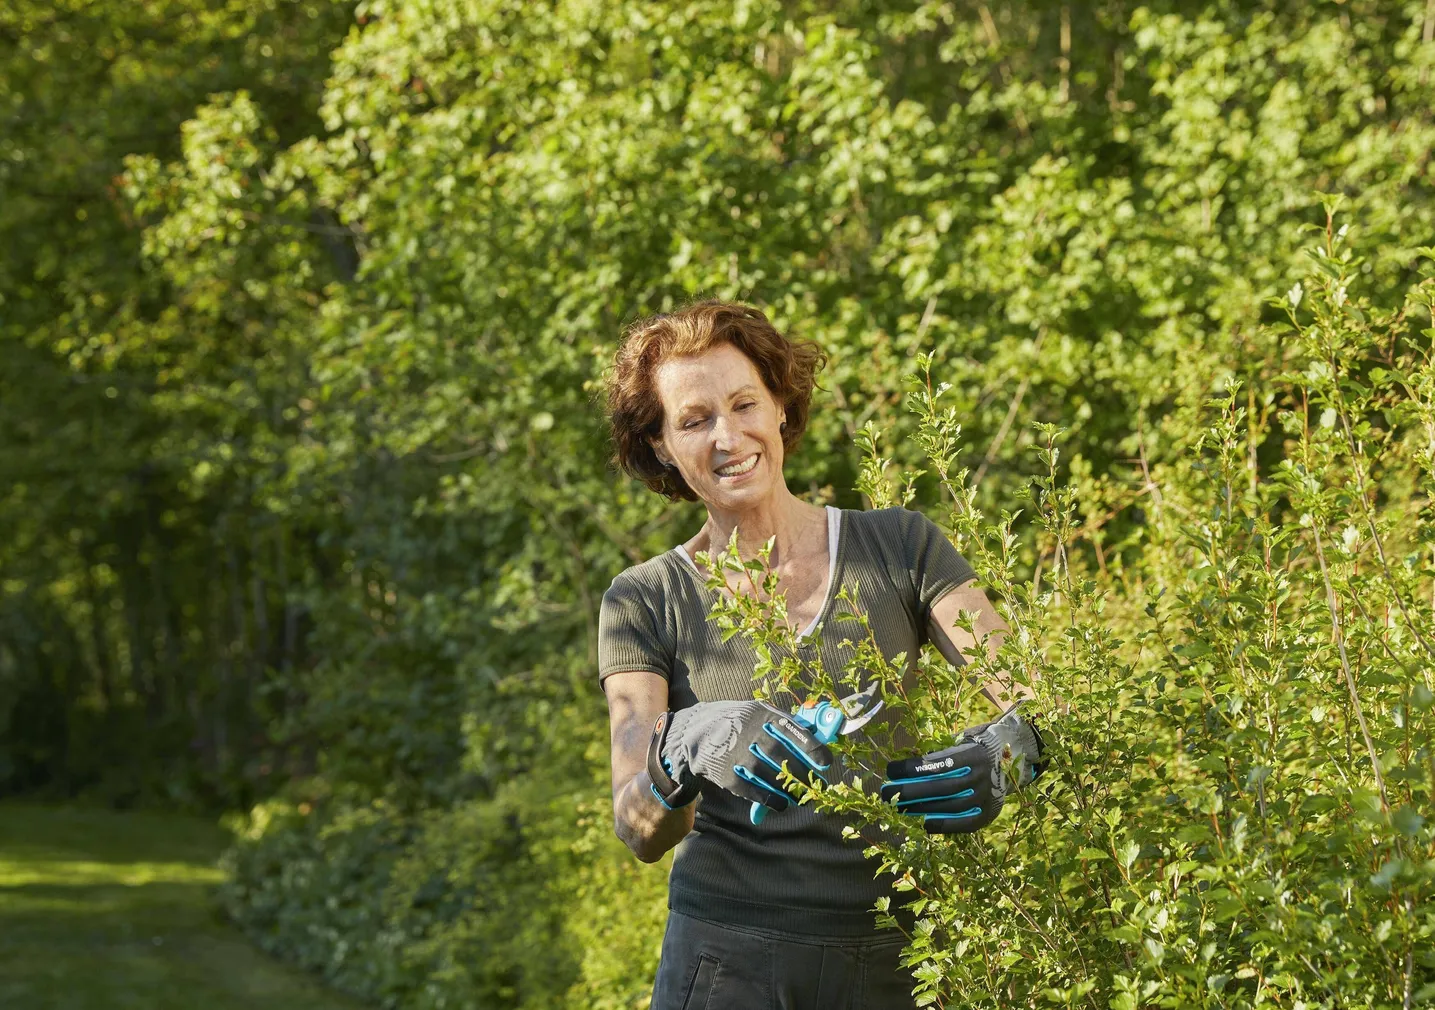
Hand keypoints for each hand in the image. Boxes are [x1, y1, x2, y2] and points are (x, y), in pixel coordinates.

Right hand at [655, 700, 833, 811]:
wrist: (696, 733)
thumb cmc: (736, 723)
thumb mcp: (757, 712)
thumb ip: (783, 722)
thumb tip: (817, 732)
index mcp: (761, 714)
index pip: (793, 730)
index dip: (812, 747)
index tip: (826, 762)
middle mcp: (750, 733)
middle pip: (784, 757)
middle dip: (805, 774)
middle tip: (818, 786)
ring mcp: (738, 754)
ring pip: (772, 777)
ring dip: (791, 790)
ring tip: (803, 797)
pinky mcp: (728, 774)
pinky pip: (755, 791)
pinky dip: (772, 800)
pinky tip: (782, 804)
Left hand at [880, 704, 1046, 833]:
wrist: (1009, 762)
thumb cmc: (973, 750)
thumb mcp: (958, 743)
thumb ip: (937, 755)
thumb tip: (905, 769)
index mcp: (972, 754)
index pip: (936, 763)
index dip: (911, 768)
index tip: (890, 770)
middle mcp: (981, 776)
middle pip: (940, 787)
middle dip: (909, 791)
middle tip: (885, 792)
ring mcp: (986, 796)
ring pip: (949, 806)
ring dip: (919, 809)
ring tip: (898, 808)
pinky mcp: (989, 814)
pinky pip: (964, 823)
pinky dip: (942, 825)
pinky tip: (923, 824)